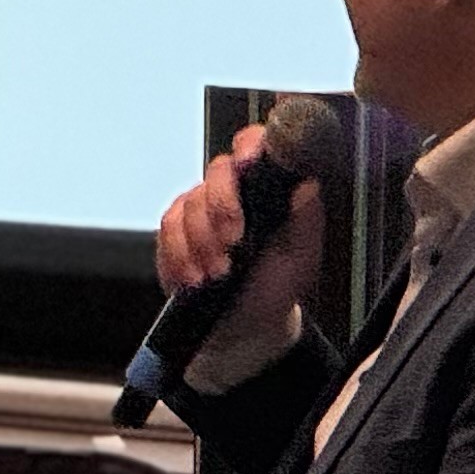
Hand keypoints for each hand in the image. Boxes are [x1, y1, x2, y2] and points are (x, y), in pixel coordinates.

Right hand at [153, 125, 326, 358]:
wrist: (243, 328)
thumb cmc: (275, 286)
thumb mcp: (301, 256)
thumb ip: (305, 218)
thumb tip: (307, 183)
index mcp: (265, 187)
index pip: (255, 145)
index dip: (250, 146)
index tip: (249, 163)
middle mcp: (231, 190)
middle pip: (217, 171)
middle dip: (222, 208)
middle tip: (234, 242)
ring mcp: (200, 208)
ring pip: (189, 203)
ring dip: (203, 243)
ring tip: (219, 273)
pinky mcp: (174, 231)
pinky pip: (167, 229)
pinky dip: (182, 256)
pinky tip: (197, 276)